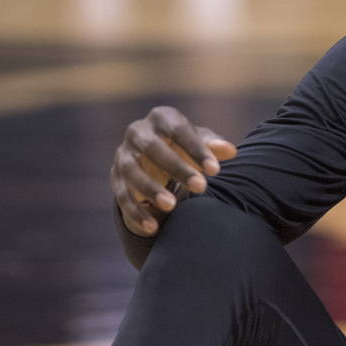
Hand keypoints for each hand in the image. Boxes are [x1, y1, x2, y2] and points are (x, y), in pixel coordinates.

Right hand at [110, 106, 236, 236]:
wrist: (154, 155)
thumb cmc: (184, 145)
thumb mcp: (200, 142)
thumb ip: (213, 146)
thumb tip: (230, 151)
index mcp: (161, 117)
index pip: (178, 130)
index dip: (197, 149)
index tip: (216, 171)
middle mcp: (137, 132)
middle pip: (152, 148)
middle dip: (177, 168)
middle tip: (201, 187)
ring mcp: (122, 154)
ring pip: (131, 171)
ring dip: (150, 189)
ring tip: (172, 206)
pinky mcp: (115, 177)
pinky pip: (122, 195)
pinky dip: (136, 212)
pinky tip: (153, 228)